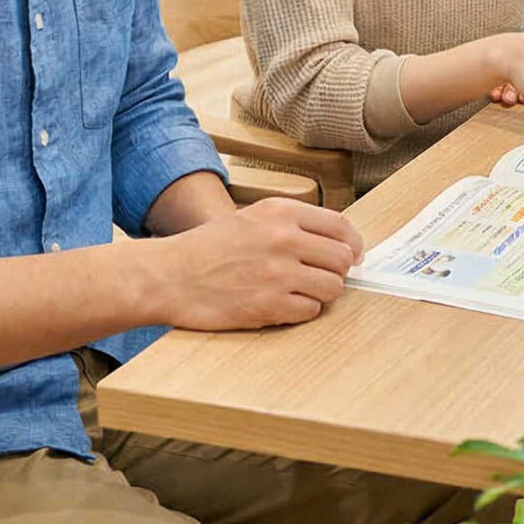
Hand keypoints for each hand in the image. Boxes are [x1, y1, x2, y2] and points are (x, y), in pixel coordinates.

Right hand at [141, 198, 366, 330]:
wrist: (170, 276)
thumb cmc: (207, 248)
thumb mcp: (250, 217)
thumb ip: (290, 223)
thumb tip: (335, 239)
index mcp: (280, 212)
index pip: (340, 226)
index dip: (352, 244)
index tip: (353, 255)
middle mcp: (284, 239)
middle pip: (342, 259)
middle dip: (336, 271)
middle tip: (320, 277)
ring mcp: (279, 273)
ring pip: (332, 287)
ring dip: (320, 293)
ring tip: (297, 291)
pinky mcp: (271, 305)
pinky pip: (311, 311)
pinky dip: (301, 311)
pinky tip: (281, 305)